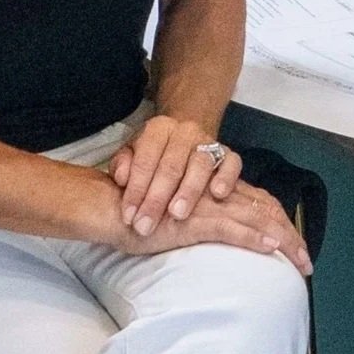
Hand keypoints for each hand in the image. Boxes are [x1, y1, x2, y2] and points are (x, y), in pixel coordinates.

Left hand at [112, 113, 242, 237]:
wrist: (184, 139)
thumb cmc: (154, 155)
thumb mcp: (131, 155)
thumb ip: (122, 165)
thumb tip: (121, 178)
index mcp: (158, 128)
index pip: (144, 160)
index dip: (135, 190)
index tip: (129, 217)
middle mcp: (185, 131)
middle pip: (171, 166)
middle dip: (156, 199)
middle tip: (146, 225)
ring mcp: (209, 141)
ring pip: (201, 164)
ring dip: (188, 191)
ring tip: (177, 215)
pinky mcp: (229, 154)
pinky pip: (232, 163)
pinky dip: (226, 177)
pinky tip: (217, 194)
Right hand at [115, 178, 312, 274]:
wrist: (113, 208)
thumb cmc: (142, 215)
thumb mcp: (179, 219)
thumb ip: (201, 224)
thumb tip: (218, 242)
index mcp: (216, 194)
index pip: (260, 206)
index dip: (282, 226)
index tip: (297, 251)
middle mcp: (216, 195)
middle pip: (266, 212)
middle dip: (291, 237)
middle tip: (308, 262)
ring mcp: (207, 206)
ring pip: (257, 220)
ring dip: (283, 241)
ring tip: (301, 261)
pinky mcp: (195, 219)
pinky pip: (232, 228)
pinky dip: (254, 237)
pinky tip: (271, 247)